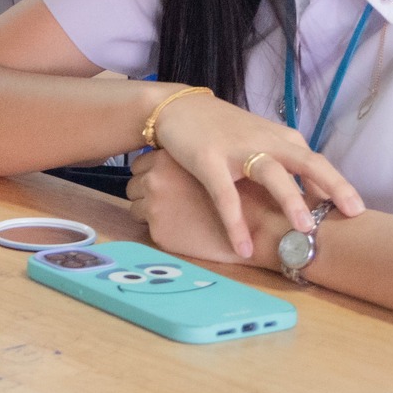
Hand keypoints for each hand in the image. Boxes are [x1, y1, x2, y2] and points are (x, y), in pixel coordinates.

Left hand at [127, 150, 288, 269]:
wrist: (259, 224)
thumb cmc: (242, 193)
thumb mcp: (213, 165)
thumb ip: (190, 162)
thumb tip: (176, 163)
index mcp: (168, 160)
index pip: (143, 163)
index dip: (154, 172)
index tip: (166, 180)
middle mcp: (156, 180)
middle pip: (134, 182)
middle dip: (147, 189)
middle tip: (166, 195)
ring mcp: (154, 207)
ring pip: (136, 204)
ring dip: (149, 207)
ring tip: (173, 212)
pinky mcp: (158, 232)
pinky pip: (146, 226)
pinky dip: (157, 226)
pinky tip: (178, 226)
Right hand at [147, 88, 363, 257]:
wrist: (178, 107)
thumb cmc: (223, 128)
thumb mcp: (260, 139)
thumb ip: (286, 162)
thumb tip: (316, 197)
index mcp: (281, 138)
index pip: (316, 162)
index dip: (338, 186)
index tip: (356, 213)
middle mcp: (265, 141)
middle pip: (307, 161)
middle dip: (334, 185)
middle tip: (354, 212)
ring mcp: (237, 150)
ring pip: (271, 173)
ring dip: (290, 199)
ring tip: (305, 229)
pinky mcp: (208, 160)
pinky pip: (226, 196)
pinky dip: (236, 223)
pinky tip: (244, 248)